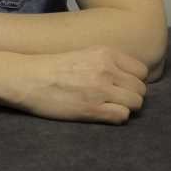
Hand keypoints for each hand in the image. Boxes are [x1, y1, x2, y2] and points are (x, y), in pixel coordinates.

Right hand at [2, 46, 147, 124]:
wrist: (28, 78)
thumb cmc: (53, 66)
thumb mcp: (84, 53)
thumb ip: (107, 62)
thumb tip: (130, 77)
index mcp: (105, 53)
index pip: (141, 70)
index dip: (134, 80)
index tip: (123, 84)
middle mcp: (106, 69)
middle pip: (141, 89)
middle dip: (132, 95)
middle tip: (116, 98)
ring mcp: (100, 90)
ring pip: (136, 103)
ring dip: (126, 107)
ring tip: (109, 106)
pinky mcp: (92, 110)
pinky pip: (122, 116)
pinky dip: (116, 117)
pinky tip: (102, 113)